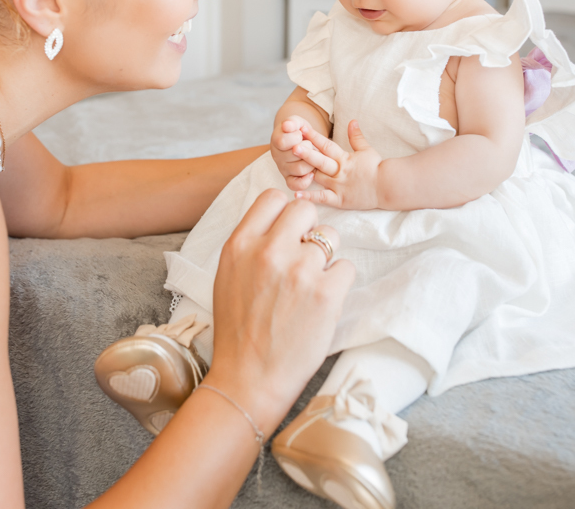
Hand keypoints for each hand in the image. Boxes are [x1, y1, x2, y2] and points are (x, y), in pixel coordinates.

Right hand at [206, 190, 354, 432]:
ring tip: (310, 286)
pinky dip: (338, 283)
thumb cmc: (239, 330)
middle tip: (304, 256)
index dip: (284, 213)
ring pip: (331, 238)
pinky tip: (321, 302)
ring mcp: (299, 271)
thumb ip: (251, 245)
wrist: (250, 377)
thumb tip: (279, 222)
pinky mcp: (326, 293)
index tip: (287, 231)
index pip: (273, 198)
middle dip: (309, 229)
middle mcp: (268, 251)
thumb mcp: (228, 276)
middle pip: (305, 210)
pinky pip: (346, 268)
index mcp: (240, 245)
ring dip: (325, 259)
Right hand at [270, 116, 316, 190]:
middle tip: (310, 144)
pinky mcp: (290, 179)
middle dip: (308, 147)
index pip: (282, 141)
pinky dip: (305, 180)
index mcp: (276, 141)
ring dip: (311, 161)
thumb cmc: (298, 130)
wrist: (302, 141)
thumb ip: (292, 122)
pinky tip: (312, 172)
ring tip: (314, 155)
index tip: (300, 133)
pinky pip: (295, 185)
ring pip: (299, 169)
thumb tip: (287, 125)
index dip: (295, 136)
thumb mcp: (296, 122)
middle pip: (293, 155)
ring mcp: (283, 169)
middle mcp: (277, 157)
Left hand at [292, 120, 382, 209]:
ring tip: (288, 166)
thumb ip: (356, 136)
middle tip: (292, 145)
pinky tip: (296, 194)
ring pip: (318, 177)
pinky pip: (323, 198)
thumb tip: (352, 121)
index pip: (326, 145)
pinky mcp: (340, 199)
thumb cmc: (377, 168)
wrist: (388, 187)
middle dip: (306, 152)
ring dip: (304, 172)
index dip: (313, 136)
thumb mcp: (367, 150)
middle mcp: (339, 171)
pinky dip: (310, 196)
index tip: (302, 128)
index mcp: (344, 158)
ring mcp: (339, 186)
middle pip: (320, 160)